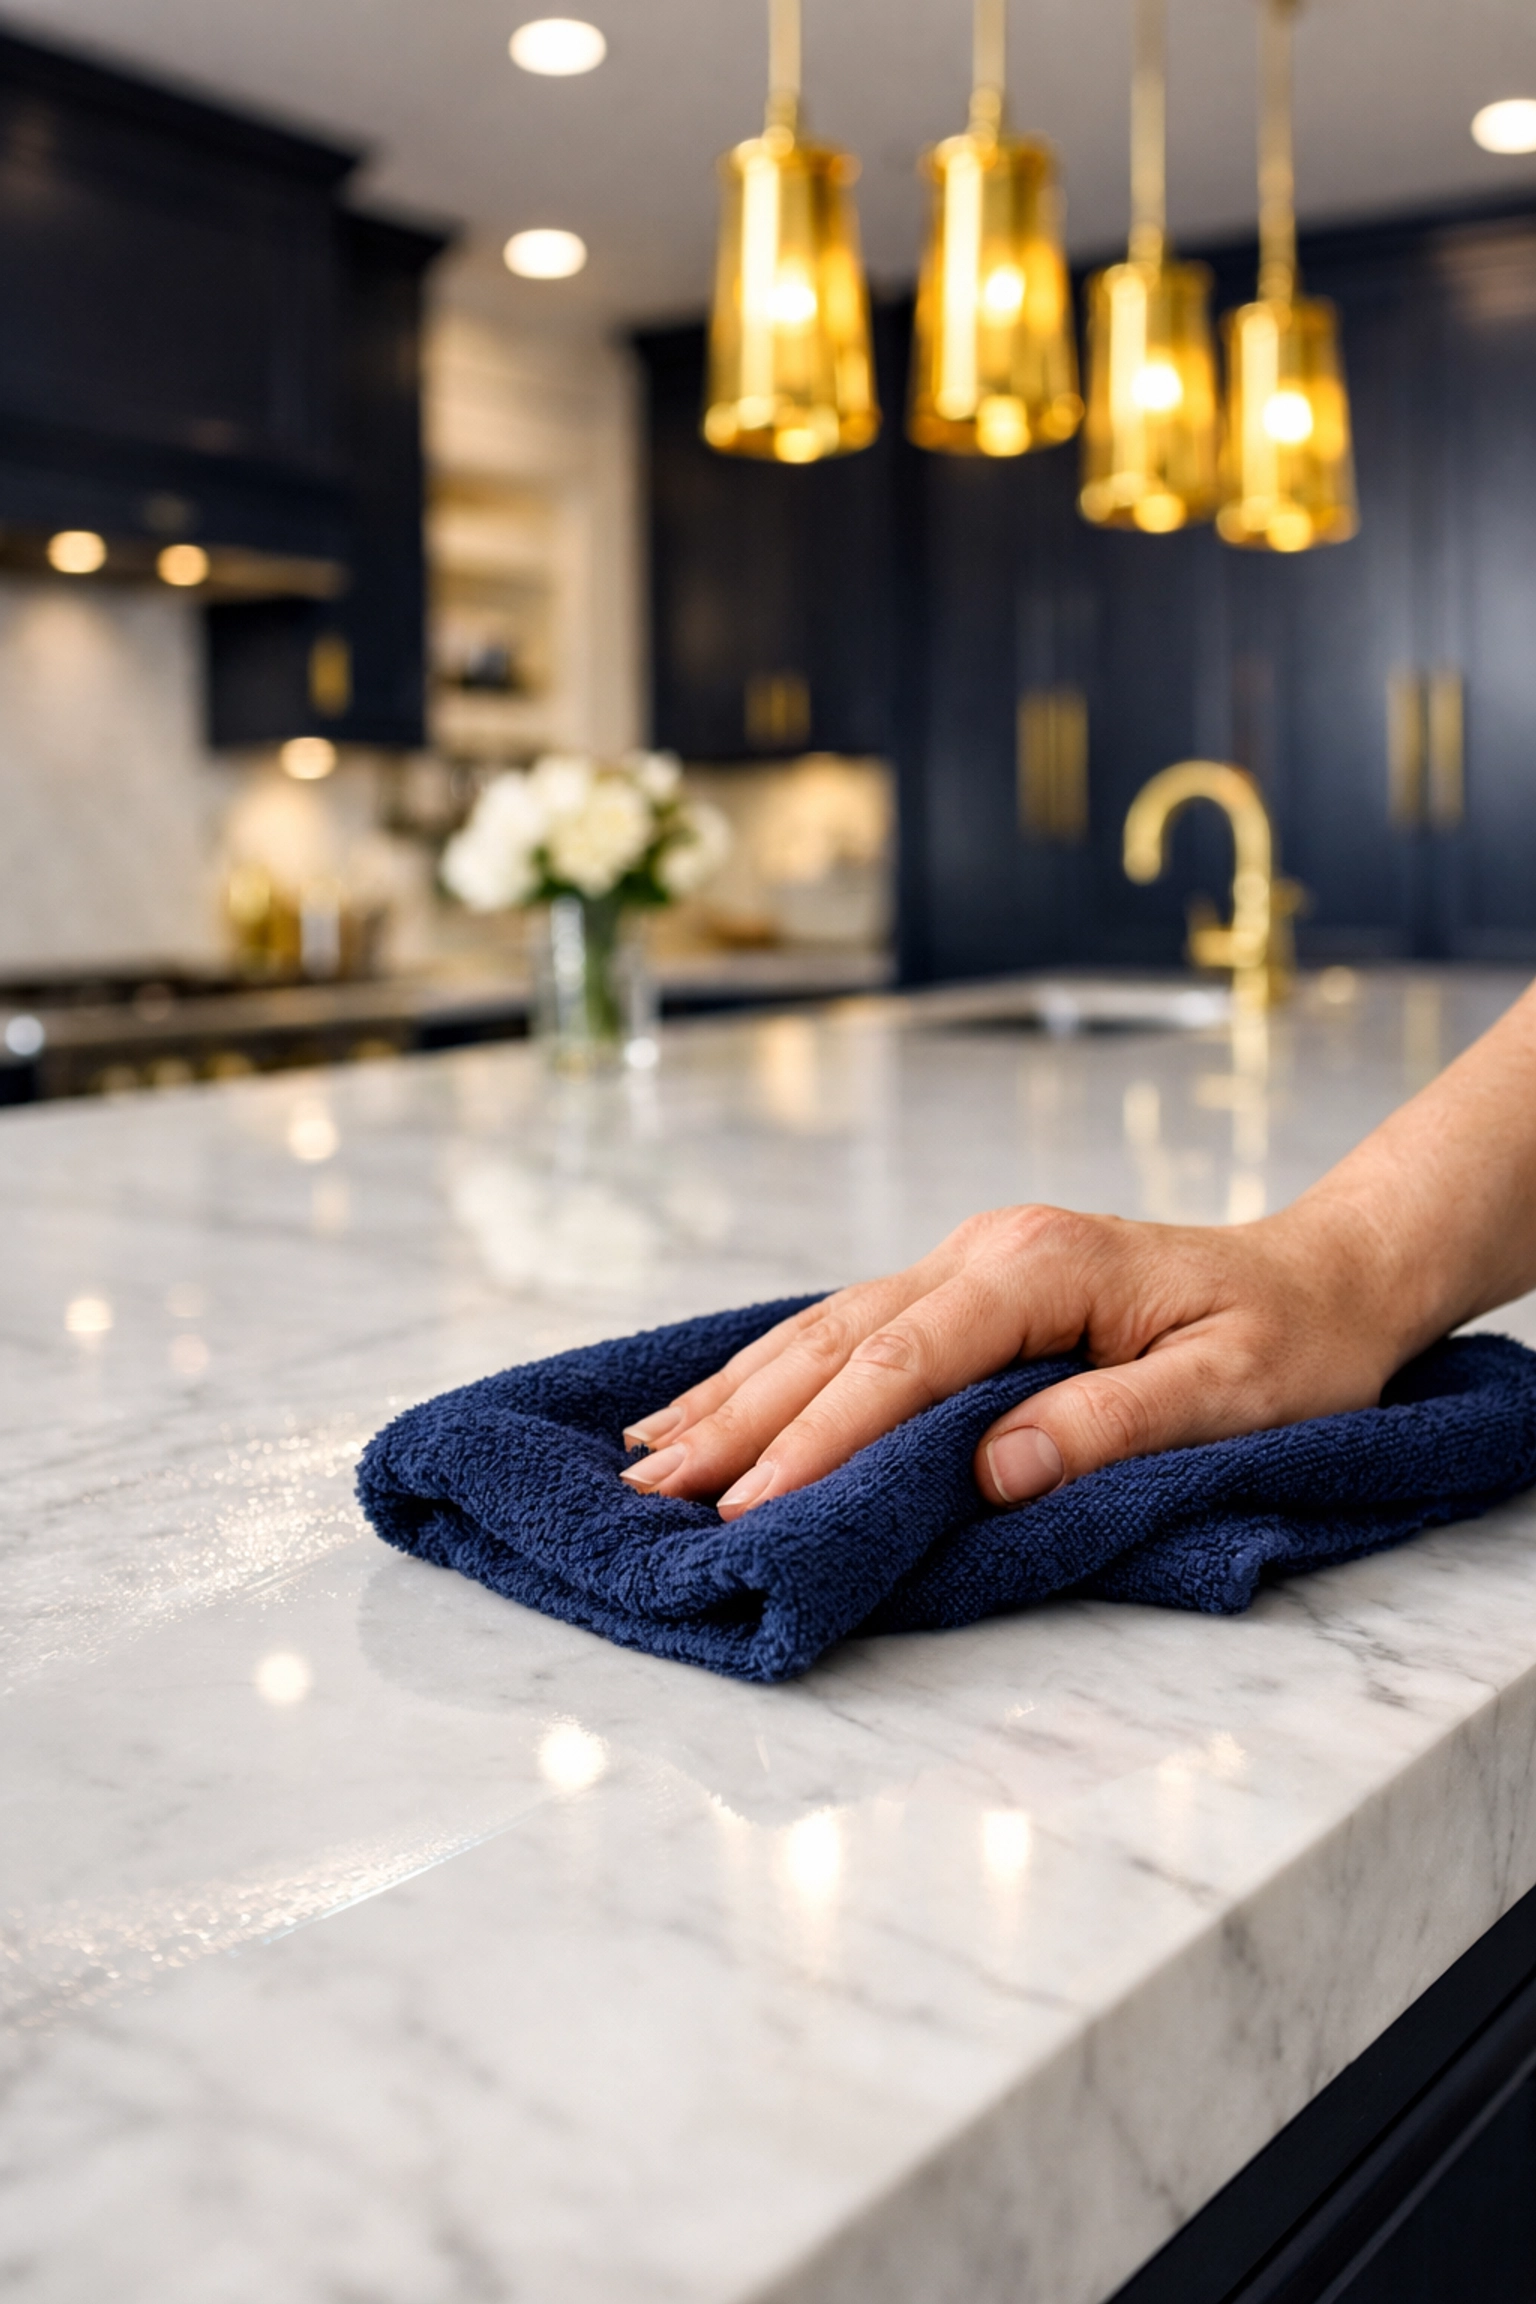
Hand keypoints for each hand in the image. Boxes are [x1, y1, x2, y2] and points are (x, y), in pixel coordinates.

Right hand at [619, 1199, 1412, 1517]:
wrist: (1319, 1276)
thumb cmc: (1290, 1343)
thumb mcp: (1233, 1394)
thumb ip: (1111, 1426)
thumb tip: (992, 1469)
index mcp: (1041, 1267)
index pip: (903, 1360)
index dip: (821, 1437)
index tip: (749, 1505)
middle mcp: (986, 1251)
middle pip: (838, 1339)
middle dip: (741, 1418)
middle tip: (655, 1490)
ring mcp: (967, 1261)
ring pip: (824, 1328)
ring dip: (736, 1393)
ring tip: (646, 1454)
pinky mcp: (964, 1288)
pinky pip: (848, 1330)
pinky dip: (773, 1373)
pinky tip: (717, 1404)